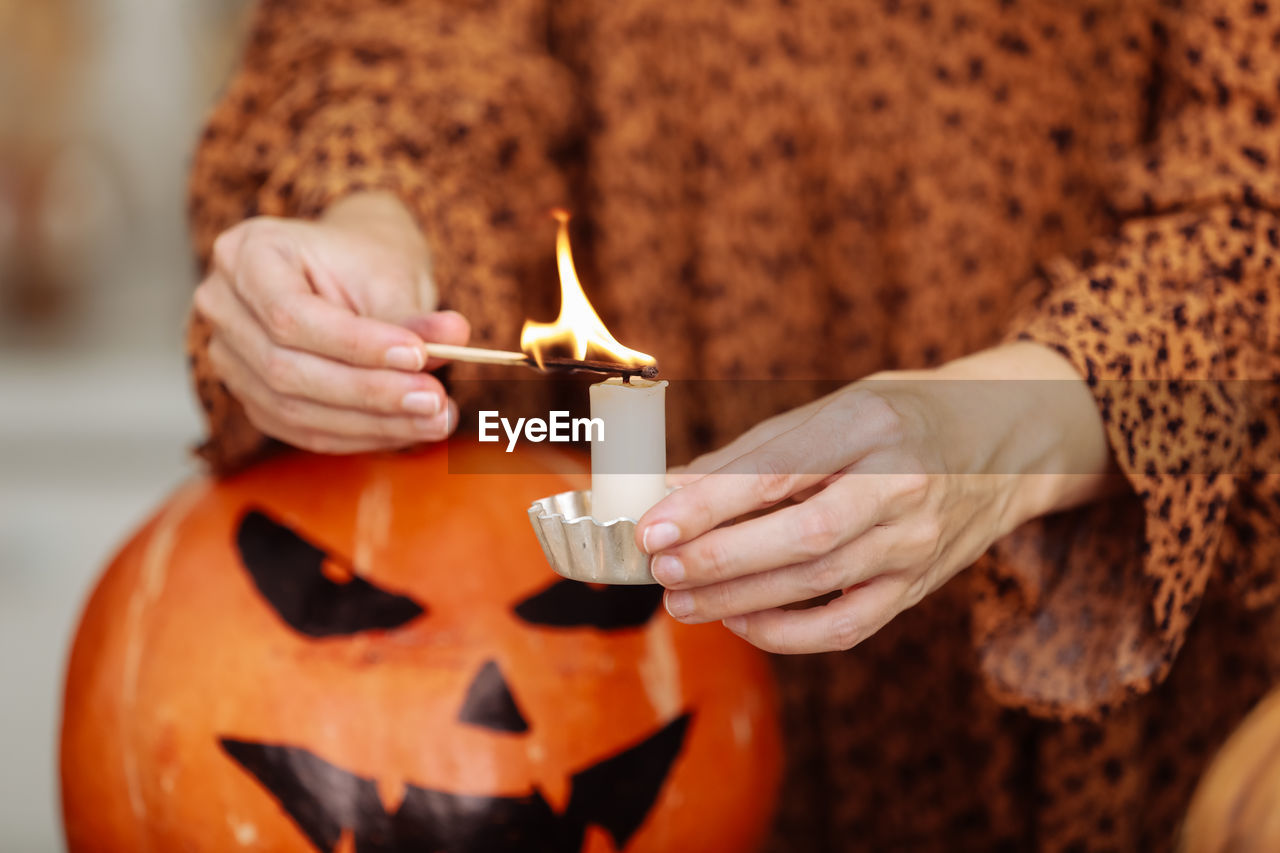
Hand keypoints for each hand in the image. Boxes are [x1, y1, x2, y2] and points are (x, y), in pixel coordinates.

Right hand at [193, 192, 468, 453]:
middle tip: (435, 400)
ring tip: (436, 420)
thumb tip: (456, 339)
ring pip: (294, 409)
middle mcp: (223, 306)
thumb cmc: (366, 260)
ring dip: (372, 423)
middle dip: (369, 392)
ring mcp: (230, 357)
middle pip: (286, 368)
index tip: (419, 356)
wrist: (350, 268)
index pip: (290, 315)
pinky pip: (304, 430)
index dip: (356, 344)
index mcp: (247, 254)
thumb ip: (412, 316)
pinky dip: (361, 435)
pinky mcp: (255, 398)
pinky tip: (408, 431)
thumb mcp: (391, 274)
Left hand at [634, 343, 1115, 653]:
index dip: (710, 503)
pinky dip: (786, 634)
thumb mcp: (833, 409)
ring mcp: (917, 541)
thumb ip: (753, 451)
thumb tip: (671, 487)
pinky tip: (739, 622)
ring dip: (739, 600)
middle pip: (803, 537)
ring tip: (681, 600)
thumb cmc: (899, 418)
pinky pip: (847, 625)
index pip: (780, 469)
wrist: (1004, 441)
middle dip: (720, 559)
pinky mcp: (919, 585)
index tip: (653, 525)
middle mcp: (903, 484)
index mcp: (872, 423)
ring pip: (820, 584)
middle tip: (661, 569)